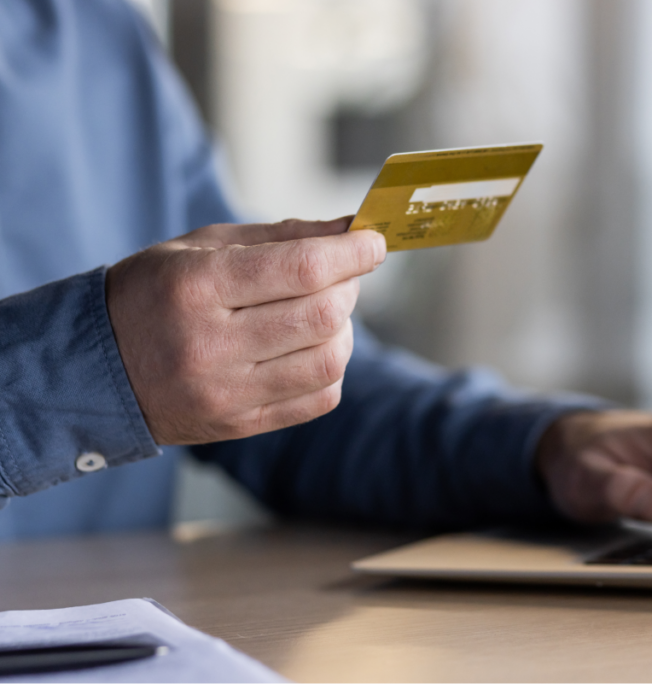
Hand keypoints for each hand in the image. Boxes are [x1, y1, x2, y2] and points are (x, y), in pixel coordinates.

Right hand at [105, 217, 385, 444]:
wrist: (94, 370)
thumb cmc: (152, 295)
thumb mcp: (201, 249)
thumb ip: (280, 237)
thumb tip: (350, 228)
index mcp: (197, 287)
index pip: (301, 268)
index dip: (351, 252)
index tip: (373, 241)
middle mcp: (210, 345)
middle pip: (323, 314)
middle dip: (349, 285)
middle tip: (343, 273)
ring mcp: (226, 393)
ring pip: (329, 360)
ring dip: (344, 328)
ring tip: (323, 312)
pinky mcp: (239, 425)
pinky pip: (319, 398)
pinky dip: (332, 368)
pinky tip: (311, 348)